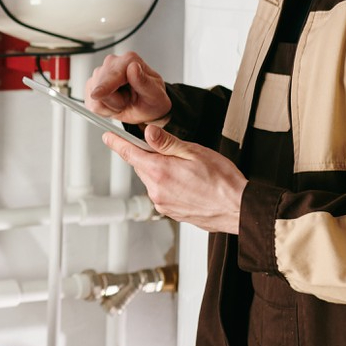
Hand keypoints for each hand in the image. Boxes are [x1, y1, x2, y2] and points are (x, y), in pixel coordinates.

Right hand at [83, 52, 171, 124]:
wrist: (147, 109)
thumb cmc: (152, 100)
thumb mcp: (154, 94)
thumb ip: (143, 81)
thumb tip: (133, 67)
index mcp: (129, 60)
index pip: (111, 74)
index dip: (103, 87)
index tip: (97, 95)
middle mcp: (113, 63)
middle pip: (99, 86)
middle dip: (114, 101)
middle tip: (129, 100)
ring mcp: (100, 73)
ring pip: (93, 96)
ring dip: (109, 106)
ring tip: (123, 102)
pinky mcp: (92, 85)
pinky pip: (90, 103)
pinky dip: (103, 109)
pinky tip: (114, 105)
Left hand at [104, 124, 246, 234]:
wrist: (238, 209)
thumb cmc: (222, 181)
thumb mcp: (194, 152)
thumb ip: (167, 143)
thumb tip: (148, 133)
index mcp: (159, 172)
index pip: (129, 153)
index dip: (117, 143)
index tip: (108, 137)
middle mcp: (156, 191)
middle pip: (143, 166)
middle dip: (152, 157)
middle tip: (176, 153)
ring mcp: (162, 204)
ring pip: (153, 180)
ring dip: (164, 172)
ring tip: (189, 172)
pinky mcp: (171, 212)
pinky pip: (163, 193)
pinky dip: (171, 186)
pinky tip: (190, 184)